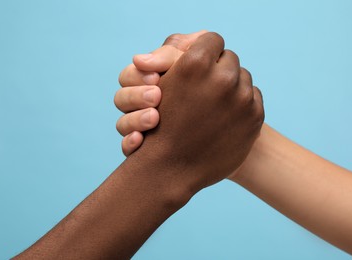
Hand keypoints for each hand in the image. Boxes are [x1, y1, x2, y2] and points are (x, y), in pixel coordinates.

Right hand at [115, 31, 206, 155]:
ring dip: (135, 119)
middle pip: (122, 98)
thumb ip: (179, 51)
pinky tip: (140, 140)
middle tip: (156, 96)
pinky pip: (126, 148)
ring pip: (122, 124)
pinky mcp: (144, 152)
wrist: (229, 135)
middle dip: (137, 94)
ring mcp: (141, 130)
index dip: (141, 72)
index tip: (159, 76)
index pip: (131, 74)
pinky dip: (129, 143)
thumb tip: (150, 55)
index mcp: (148, 83)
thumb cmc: (213, 91)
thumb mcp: (198, 66)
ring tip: (153, 118)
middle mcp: (141, 107)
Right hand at [125, 32, 263, 192]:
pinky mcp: (255, 117)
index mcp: (196, 64)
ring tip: (214, 103)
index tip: (199, 64)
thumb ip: (172, 55)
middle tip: (205, 86)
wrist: (173, 168)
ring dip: (231, 86)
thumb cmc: (161, 123)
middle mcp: (223, 78)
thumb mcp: (159, 84)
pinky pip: (253, 96)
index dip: (204, 51)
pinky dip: (242, 103)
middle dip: (218, 69)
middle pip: (230, 58)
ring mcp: (242, 99)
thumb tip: (191, 39)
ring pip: (243, 77)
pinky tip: (225, 115)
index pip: (212, 39)